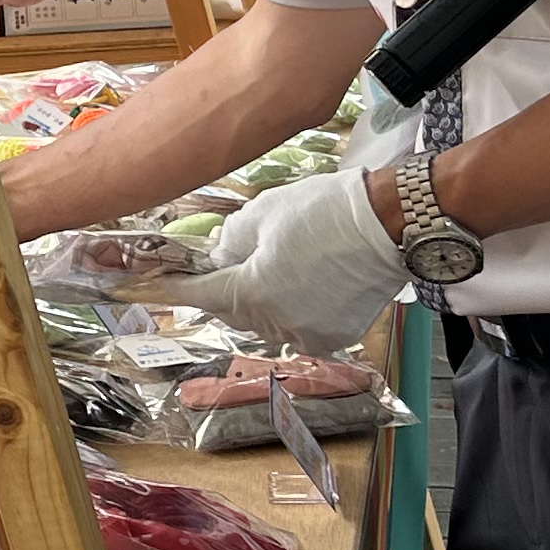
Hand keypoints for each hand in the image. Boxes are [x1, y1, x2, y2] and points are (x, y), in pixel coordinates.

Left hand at [183, 164, 408, 352]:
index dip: (179, 287)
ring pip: (266, 323)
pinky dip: (293, 311)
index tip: (162, 283)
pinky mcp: (335, 339)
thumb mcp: (262, 213)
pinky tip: (306, 285)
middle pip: (234, 312)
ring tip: (278, 269)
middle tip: (232, 262)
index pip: (201, 294)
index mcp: (251, 293)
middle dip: (227, 289)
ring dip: (261, 303)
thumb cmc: (323, 211)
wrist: (388, 224)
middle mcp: (276, 323)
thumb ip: (229, 241)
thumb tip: (219, 259)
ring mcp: (307, 335)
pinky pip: (298, 328)